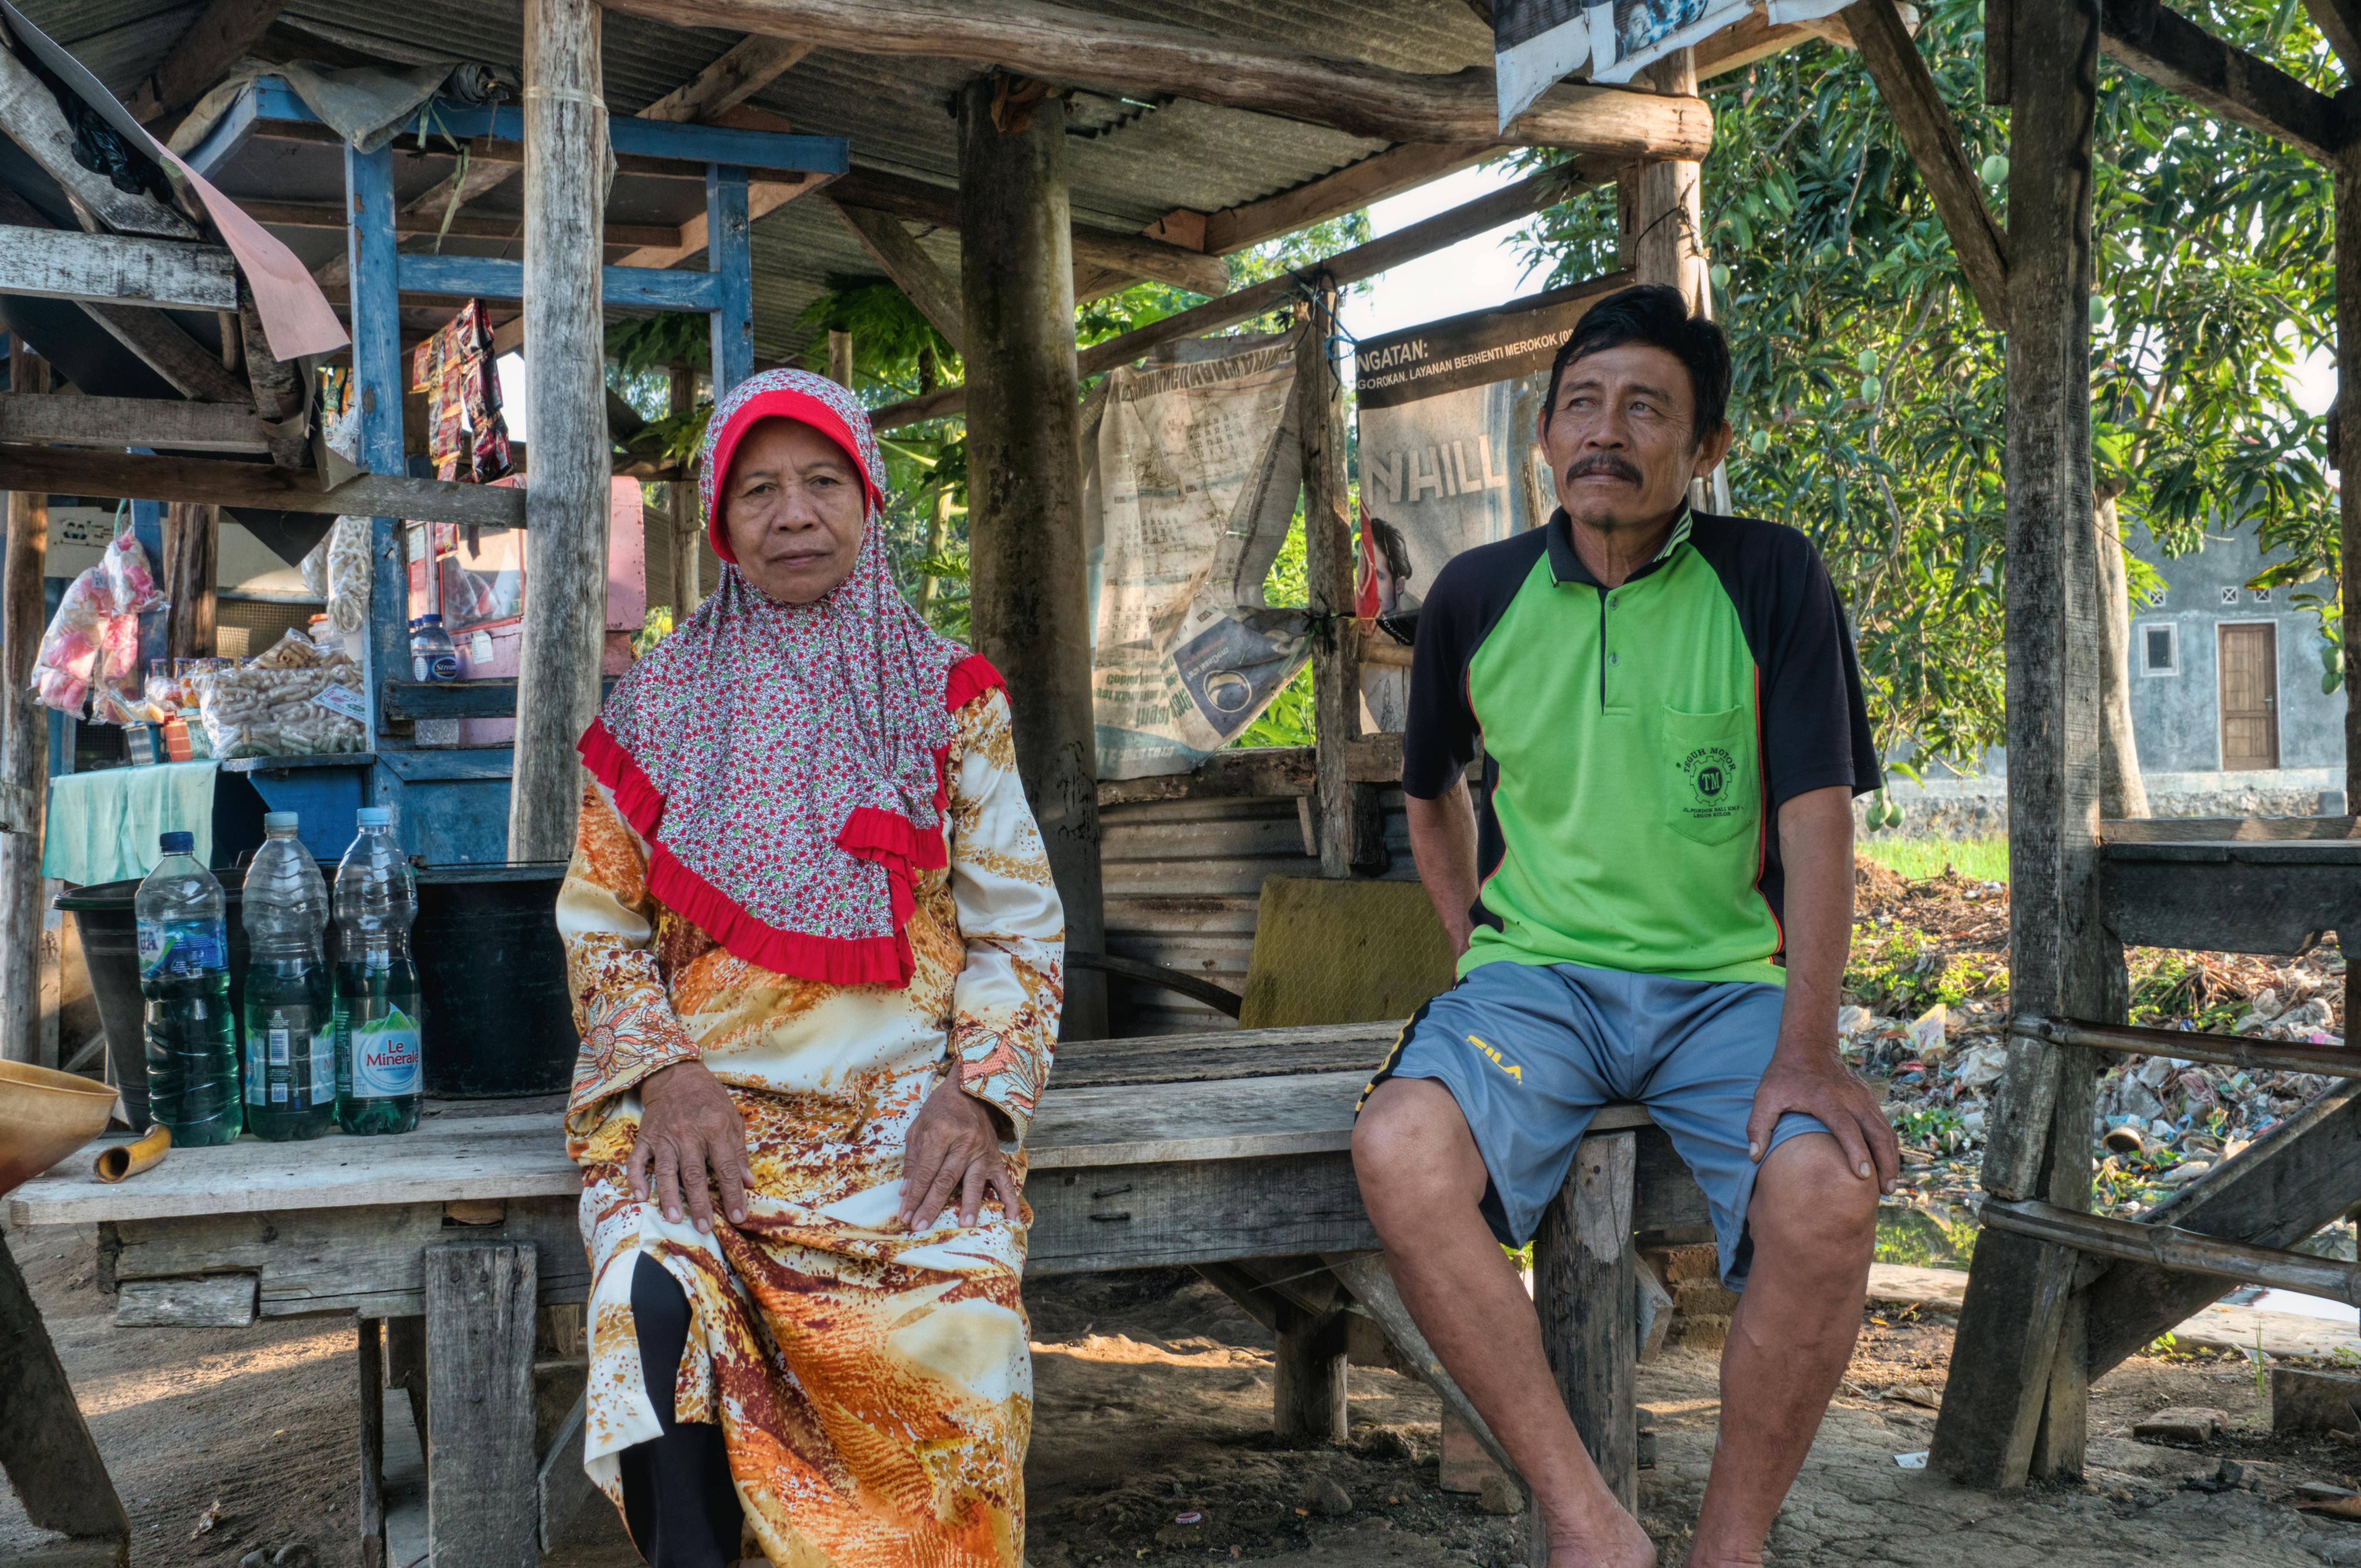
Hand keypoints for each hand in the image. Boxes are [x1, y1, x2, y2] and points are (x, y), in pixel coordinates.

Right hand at [628, 1060, 753, 1232]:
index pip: (726, 1167)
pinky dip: (636, 1179)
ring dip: (669, 1196)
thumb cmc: (709, 1099)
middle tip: (704, 1228)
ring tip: (674, 1219)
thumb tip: (749, 1182)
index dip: (733, 1194)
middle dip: (700, 1203)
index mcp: (715, 1129)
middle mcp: (689, 1134)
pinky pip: (637, 1160)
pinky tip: (640, 1196)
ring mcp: (664, 1137)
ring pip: (666, 1170)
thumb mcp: (732, 1119)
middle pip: (695, 1173)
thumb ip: (739, 1152)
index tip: (738, 1216)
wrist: (677, 1075)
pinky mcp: (645, 1137)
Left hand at [897, 1074, 1016, 1231]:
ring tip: (964, 1225)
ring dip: (968, 1205)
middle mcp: (964, 1142)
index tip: (905, 1214)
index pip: (926, 1171)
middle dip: (932, 1205)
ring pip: (973, 1182)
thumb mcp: (919, 1128)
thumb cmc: (940, 1109)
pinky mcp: (996, 1157)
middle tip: (920, 1226)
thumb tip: (905, 1191)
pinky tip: (1011, 1218)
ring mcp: (982, 1151)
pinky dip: (1010, 1201)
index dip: (915, 1195)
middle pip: (946, 1180)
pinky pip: (1004, 1181)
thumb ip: (913, 1161)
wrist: (971, 1090)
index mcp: (941, 1132)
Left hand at [1745, 1044, 1899, 1196]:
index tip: (1864, 1176)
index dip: (1856, 1151)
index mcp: (1826, 1099)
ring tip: (1889, 1186)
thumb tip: (1754, 1157)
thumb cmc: (1784, 1073)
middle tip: (1885, 1191)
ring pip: (1886, 1130)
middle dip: (1885, 1162)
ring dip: (1891, 1157)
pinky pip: (1884, 1124)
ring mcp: (1863, 1097)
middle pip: (1877, 1132)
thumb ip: (1758, 1125)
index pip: (1847, 1128)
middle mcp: (1851, 1098)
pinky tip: (1886, 1164)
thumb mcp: (1765, 1096)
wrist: (1808, 1043)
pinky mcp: (1868, 1098)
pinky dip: (1889, 1146)